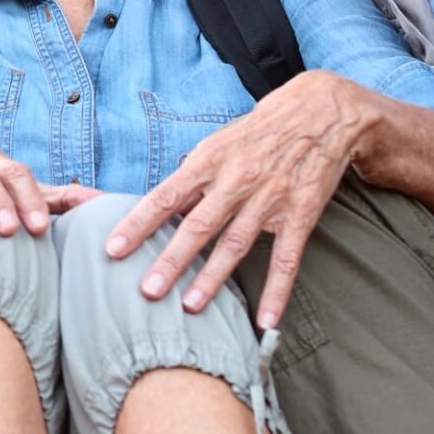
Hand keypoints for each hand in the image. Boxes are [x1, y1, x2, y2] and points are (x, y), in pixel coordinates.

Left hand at [102, 71, 367, 330]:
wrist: (321, 112)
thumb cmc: (257, 132)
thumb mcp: (218, 144)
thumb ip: (191, 178)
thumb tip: (157, 208)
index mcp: (209, 161)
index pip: (165, 196)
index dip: (138, 223)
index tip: (113, 248)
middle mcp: (237, 180)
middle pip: (198, 225)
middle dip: (171, 259)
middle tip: (147, 290)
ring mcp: (270, 199)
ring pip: (236, 244)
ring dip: (213, 278)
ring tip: (191, 306)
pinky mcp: (301, 214)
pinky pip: (286, 258)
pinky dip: (277, 291)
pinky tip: (266, 321)